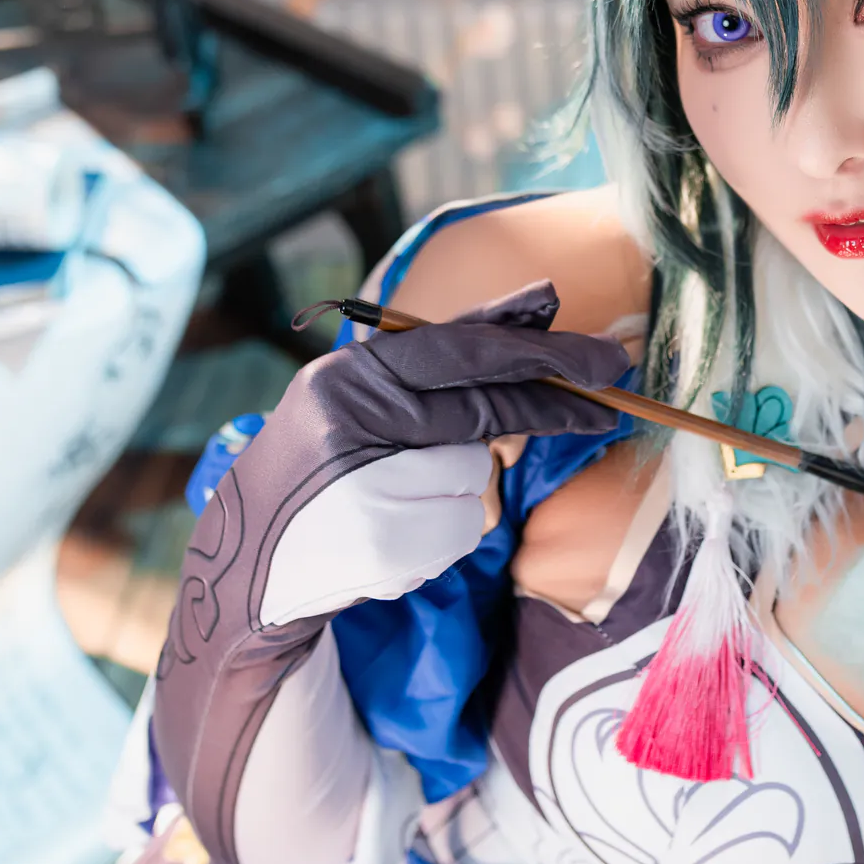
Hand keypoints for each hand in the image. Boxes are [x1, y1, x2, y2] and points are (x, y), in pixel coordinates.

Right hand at [170, 280, 628, 648]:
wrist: (250, 557)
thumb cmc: (326, 460)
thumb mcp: (364, 395)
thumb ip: (445, 357)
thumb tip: (541, 306)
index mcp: (348, 377)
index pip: (459, 350)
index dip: (537, 347)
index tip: (598, 351)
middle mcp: (354, 428)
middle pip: (483, 409)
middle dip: (554, 400)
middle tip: (612, 389)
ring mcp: (370, 492)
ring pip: (474, 474)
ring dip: (457, 484)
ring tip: (394, 495)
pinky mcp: (387, 550)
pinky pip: (461, 526)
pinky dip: (442, 528)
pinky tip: (392, 530)